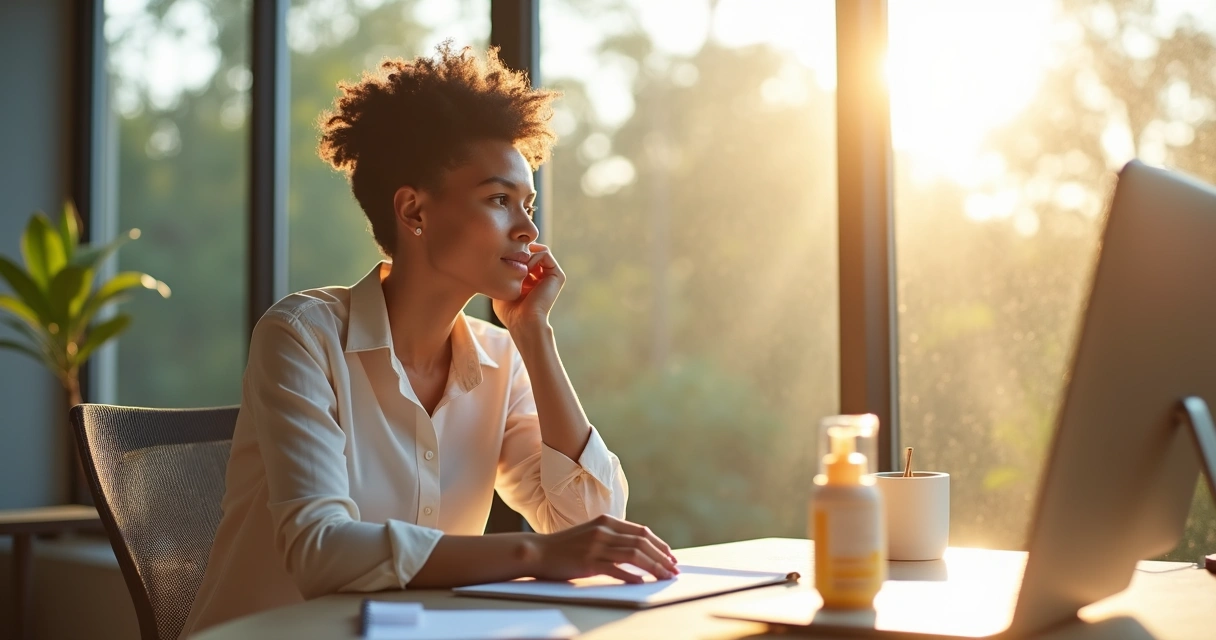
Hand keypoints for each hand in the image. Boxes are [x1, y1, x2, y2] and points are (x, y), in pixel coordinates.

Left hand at [492, 243, 564, 332]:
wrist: (523, 321)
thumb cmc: (510, 310)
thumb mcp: (504, 287)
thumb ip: (506, 272)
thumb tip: (506, 256)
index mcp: (533, 280)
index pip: (525, 256)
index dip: (513, 254)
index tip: (503, 263)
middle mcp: (543, 277)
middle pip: (532, 251)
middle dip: (519, 252)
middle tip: (510, 263)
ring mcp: (551, 276)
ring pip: (538, 250)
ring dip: (525, 255)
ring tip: (518, 268)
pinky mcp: (557, 275)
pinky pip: (544, 253)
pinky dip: (532, 257)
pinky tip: (525, 269)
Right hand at [530, 515, 679, 583]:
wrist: (538, 551)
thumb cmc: (565, 546)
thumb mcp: (591, 534)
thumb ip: (611, 537)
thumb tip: (635, 550)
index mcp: (606, 521)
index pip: (642, 532)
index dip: (660, 544)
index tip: (670, 556)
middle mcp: (604, 531)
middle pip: (642, 543)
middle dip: (662, 557)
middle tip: (674, 570)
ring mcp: (596, 546)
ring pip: (634, 556)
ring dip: (654, 567)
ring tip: (665, 577)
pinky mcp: (588, 562)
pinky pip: (616, 569)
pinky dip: (631, 576)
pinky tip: (642, 583)